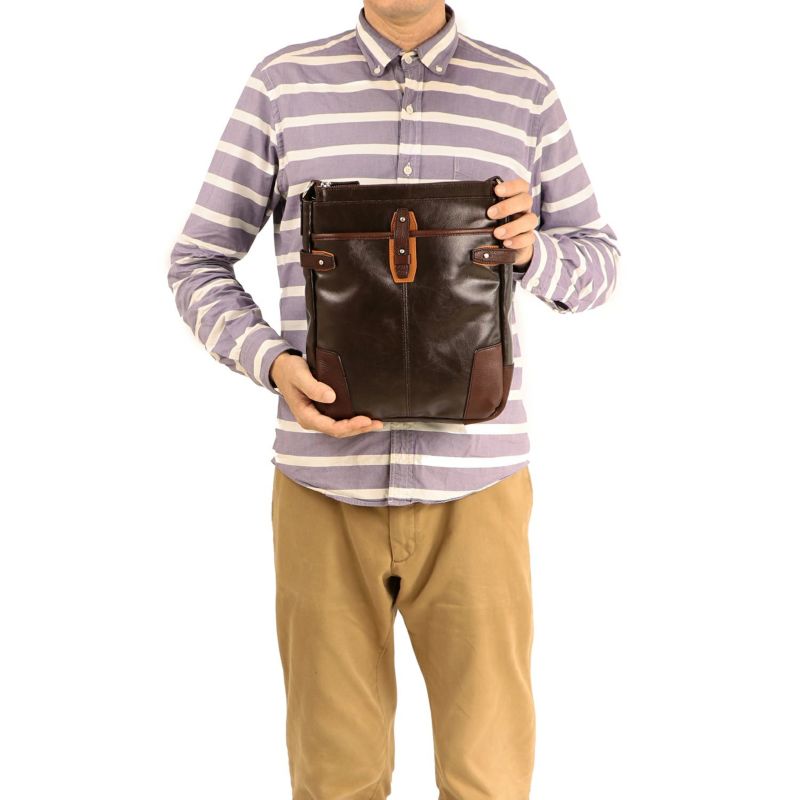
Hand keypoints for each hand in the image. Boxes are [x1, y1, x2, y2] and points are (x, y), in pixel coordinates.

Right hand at [269, 352, 383, 437]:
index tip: (366, 419)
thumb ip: (313, 387)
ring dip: (358, 427)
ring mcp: (317, 417)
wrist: (281, 368)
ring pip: (340, 428)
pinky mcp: (322, 412)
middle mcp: (312, 420)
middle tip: (377, 423)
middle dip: (358, 429)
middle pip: (338, 431)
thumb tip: (331, 397)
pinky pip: (339, 421)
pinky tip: (365, 418)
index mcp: (306, 416)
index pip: (331, 427)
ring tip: (376, 423)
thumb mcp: (299, 375)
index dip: (350, 426)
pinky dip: (352, 421)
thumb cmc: (290, 370)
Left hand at [487, 178, 537, 265]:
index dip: (511, 186)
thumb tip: (457, 203)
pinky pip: (529, 238)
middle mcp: (524, 208)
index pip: (520, 185)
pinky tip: (506, 243)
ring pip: (530, 220)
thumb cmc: (495, 222)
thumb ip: (483, 205)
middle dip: (508, 206)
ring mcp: (528, 223)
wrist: (506, 244)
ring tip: (497, 233)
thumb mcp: (489, 212)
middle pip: (525, 200)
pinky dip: (518, 240)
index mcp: (517, 197)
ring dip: (513, 226)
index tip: (496, 190)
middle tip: (490, 213)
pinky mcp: (528, 238)